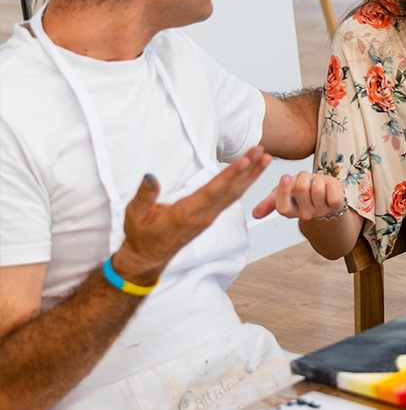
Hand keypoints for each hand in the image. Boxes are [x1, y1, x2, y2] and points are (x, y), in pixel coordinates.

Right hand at [114, 147, 271, 285]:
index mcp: (187, 213)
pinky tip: (253, 173)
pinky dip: (244, 184)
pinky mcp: (210, 216)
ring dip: (251, 175)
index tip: (246, 161)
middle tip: (263, 152)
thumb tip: (150, 176)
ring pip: (235, 194)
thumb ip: (144, 196)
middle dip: (249, 170)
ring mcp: (209, 216)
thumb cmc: (142, 235)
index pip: (213, 191)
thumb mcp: (135, 215)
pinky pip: (231, 198)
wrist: (148, 257)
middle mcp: (204, 215)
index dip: (230, 175)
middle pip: (231, 190)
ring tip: (265, 158)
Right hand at [251, 171, 348, 221]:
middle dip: (302, 176)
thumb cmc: (302, 190)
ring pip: (317, 188)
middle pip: (301, 190)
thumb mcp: (283, 192)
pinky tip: (329, 187)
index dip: (283, 191)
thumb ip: (269, 202)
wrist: (326, 192)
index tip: (285, 176)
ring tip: (317, 183)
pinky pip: (333, 193)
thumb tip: (254, 214)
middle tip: (305, 177)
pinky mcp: (337, 205)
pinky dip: (331, 184)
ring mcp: (322, 211)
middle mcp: (305, 214)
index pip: (282, 207)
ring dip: (317, 179)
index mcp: (290, 211)